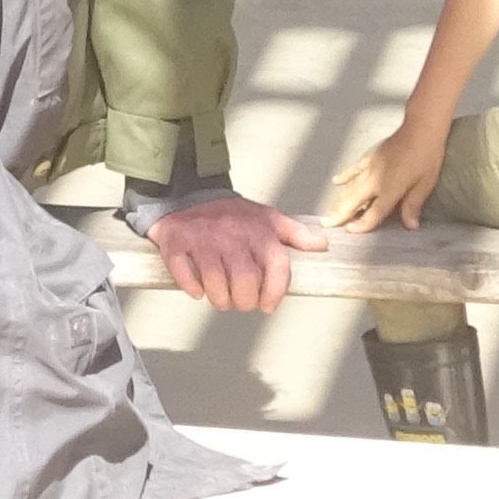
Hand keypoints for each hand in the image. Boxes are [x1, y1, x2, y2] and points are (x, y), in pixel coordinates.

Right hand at [140, 189, 322, 311]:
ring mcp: (203, 239)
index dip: (275, 292)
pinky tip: (197, 290)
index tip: (268, 305)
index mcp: (257, 231)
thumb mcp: (267, 218)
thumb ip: (295, 234)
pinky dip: (191, 287)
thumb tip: (322, 245)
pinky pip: (184, 273)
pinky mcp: (176, 242)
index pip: (277, 266)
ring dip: (219, 299)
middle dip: (243, 301)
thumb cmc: (232, 214)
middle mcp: (232, 235)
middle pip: (244, 281)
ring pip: (214, 282)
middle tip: (240, 302)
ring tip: (221, 298)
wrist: (188, 192)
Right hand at [323, 113, 449, 234]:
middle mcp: (376, 179)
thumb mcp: (425, 183)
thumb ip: (413, 204)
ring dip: (339, 200)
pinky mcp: (371, 157)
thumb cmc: (427, 157)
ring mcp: (371, 167)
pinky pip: (354, 169)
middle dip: (340, 214)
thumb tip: (410, 227)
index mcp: (391, 188)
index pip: (374, 211)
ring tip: (328, 211)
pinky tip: (336, 181)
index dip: (362, 224)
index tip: (349, 232)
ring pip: (351, 187)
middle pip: (355, 200)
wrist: (420, 128)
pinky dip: (344, 176)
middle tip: (325, 224)